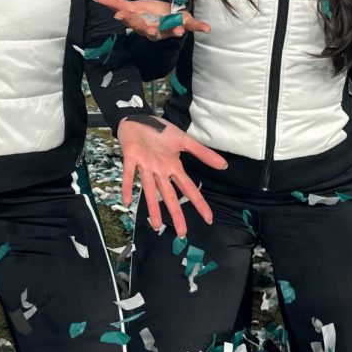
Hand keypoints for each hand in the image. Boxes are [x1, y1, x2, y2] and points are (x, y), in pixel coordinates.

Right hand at [92, 0, 209, 39]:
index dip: (126, 19)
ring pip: (169, 31)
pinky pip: (191, 27)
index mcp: (140, 23)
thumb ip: (113, 2)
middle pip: (150, 30)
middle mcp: (154, 29)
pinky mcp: (183, 24)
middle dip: (150, 30)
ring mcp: (169, 28)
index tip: (120, 16)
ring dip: (173, 31)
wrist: (165, 20)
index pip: (131, 21)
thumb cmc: (147, 13)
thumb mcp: (130, 6)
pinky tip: (207, 28)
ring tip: (177, 31)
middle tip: (150, 30)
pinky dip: (199, 27)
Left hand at [118, 115, 226, 237]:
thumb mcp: (184, 140)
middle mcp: (159, 171)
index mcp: (172, 167)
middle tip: (181, 233)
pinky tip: (127, 201)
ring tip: (156, 225)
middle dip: (175, 213)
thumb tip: (224, 165)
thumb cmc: (160, 131)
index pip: (188, 188)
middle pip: (169, 195)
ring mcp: (145, 166)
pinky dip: (128, 186)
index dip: (198, 202)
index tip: (208, 218)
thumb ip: (202, 153)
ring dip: (153, 206)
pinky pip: (130, 174)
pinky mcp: (131, 158)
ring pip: (150, 189)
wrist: (139, 118)